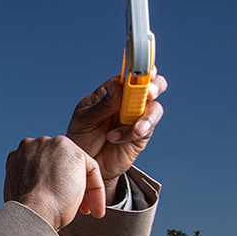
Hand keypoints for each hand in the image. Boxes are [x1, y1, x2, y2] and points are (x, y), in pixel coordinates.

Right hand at [3, 136, 105, 230]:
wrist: (33, 212)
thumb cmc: (28, 210)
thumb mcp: (23, 188)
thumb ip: (32, 178)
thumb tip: (43, 186)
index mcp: (22, 152)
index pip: (45, 165)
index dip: (54, 185)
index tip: (57, 204)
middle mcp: (37, 143)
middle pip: (61, 162)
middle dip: (68, 183)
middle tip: (74, 206)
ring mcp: (55, 145)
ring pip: (77, 165)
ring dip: (83, 187)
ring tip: (85, 209)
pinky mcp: (74, 153)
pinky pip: (91, 169)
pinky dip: (96, 189)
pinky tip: (94, 208)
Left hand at [66, 73, 165, 200]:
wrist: (84, 166)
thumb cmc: (81, 137)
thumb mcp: (84, 119)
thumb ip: (102, 104)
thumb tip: (116, 85)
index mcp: (113, 91)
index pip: (130, 74)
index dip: (140, 69)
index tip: (142, 70)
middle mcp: (128, 102)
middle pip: (153, 86)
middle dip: (155, 86)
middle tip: (149, 93)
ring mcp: (136, 118)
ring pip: (154, 109)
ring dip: (147, 116)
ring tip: (134, 128)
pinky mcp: (140, 136)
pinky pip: (146, 130)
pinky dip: (132, 132)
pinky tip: (114, 138)